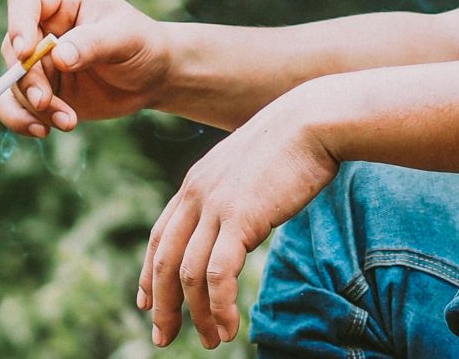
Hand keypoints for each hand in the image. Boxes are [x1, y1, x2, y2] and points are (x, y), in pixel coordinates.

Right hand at [0, 0, 167, 137]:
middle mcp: (42, 29)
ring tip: (67, 121)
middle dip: (27, 80)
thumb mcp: (126, 37)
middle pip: (14, 50)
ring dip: (32, 107)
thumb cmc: (143, 44)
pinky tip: (45, 130)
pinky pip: (16, 106)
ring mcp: (39, 62)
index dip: (18, 25)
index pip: (26, 2)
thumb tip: (59, 58)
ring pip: (12, 84)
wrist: (154, 77)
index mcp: (62, 2)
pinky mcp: (42, 91)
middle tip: (45, 102)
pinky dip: (24, 120)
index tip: (26, 53)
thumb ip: (94, 43)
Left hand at [137, 86, 340, 348]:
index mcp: (196, 183)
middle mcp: (196, 195)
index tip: (146, 303)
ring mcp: (215, 207)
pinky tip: (229, 327)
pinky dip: (219, 307)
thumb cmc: (294, 143)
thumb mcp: (251, 167)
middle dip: (162, 305)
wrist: (313, 121)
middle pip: (164, 260)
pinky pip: (218, 275)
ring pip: (189, 274)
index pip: (162, 236)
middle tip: (163, 337)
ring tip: (210, 340)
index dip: (149, 274)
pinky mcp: (240, 219)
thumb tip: (242, 221)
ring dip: (196, 315)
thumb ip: (236, 193)